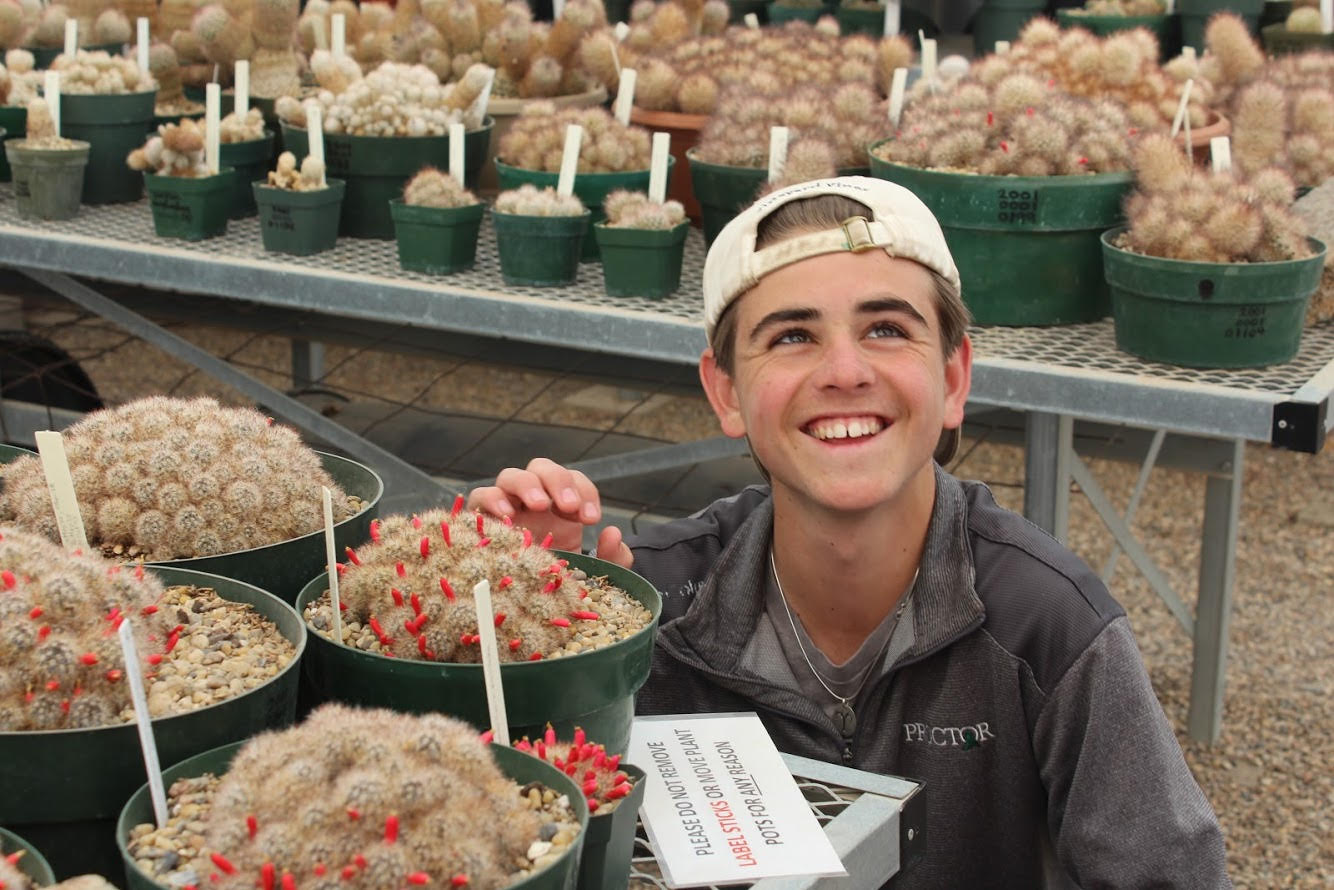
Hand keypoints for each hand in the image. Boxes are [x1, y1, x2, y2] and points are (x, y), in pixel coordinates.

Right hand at [466, 458, 633, 568]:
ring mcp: (505, 508)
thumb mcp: (594, 574)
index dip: (585, 492)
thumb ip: (613, 557)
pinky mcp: (480, 521)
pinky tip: (506, 515)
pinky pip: (480, 496)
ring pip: (510, 476)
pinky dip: (491, 498)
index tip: (591, 518)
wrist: (527, 609)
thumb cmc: (559, 584)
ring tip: (540, 505)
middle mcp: (532, 502)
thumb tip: (613, 533)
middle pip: (541, 468)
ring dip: (527, 485)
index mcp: (561, 508)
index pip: (574, 480)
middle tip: (569, 507)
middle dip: (558, 481)